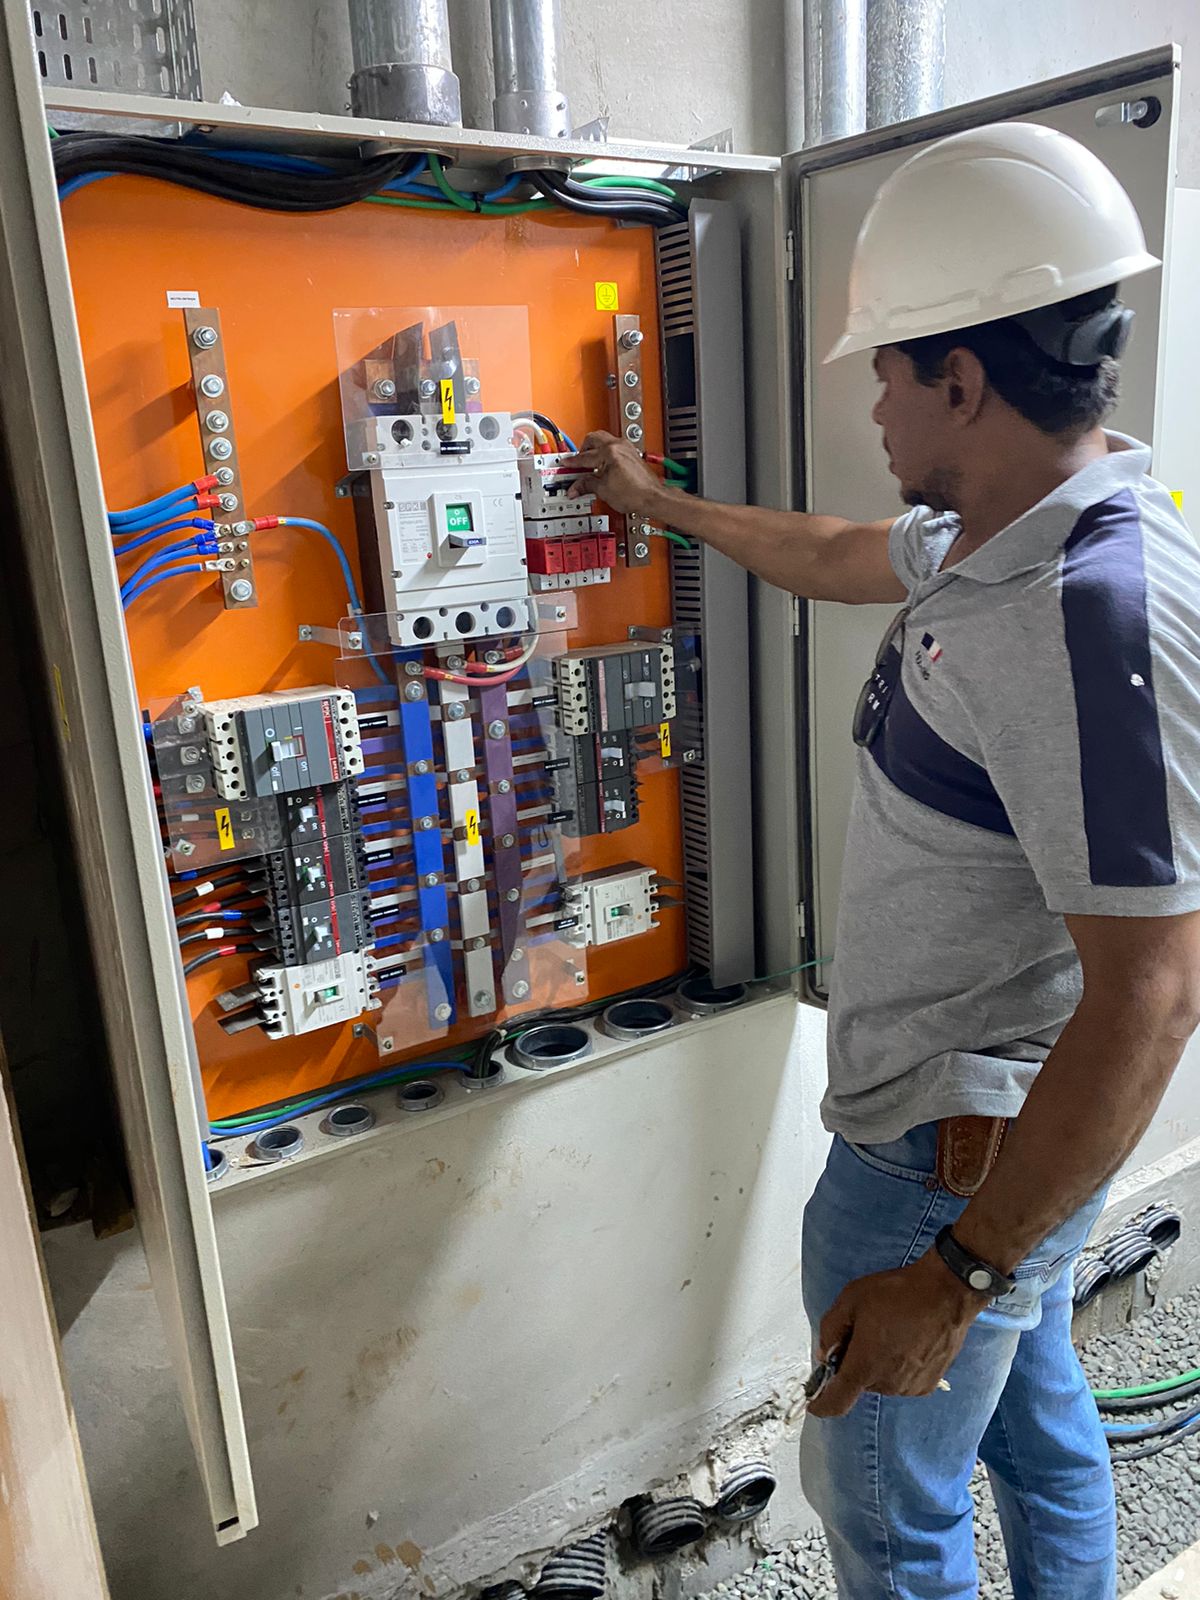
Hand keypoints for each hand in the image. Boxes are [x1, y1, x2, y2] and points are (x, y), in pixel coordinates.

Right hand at [568, 430, 665, 516]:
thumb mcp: (603, 490)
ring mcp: (627, 448)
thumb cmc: (635, 494)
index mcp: (609, 452)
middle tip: (577, 462)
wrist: (653, 498)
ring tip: (589, 465)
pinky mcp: (632, 453)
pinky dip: (605, 454)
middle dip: (583, 449)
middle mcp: (619, 445)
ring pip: (604, 440)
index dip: (572, 463)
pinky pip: (614, 447)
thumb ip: (586, 484)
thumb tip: (575, 487)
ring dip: (594, 450)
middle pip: (593, 438)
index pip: (585, 456)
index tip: (565, 464)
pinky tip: (602, 466)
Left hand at [806, 1250, 986, 1418]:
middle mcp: (888, 1383)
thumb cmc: (899, 1293)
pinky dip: (897, 1365)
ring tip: (890, 1330)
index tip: (814, 1404)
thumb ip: (830, 1329)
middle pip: (859, 1383)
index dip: (821, 1405)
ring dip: (877, 1363)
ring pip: (881, 1380)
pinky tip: (906, 1339)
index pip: (837, 1401)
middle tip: (863, 1331)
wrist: (945, 1292)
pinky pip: (902, 1379)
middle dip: (854, 1362)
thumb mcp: (851, 1299)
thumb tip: (825, 1353)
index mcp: (865, 1365)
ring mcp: (911, 1386)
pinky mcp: (928, 1383)